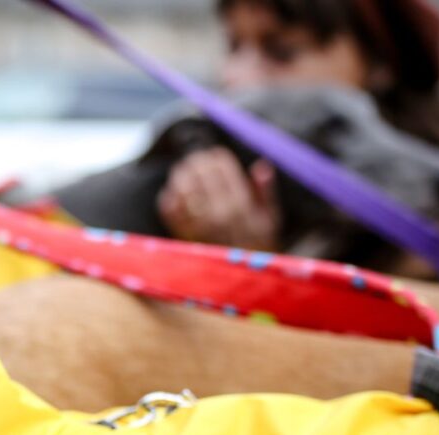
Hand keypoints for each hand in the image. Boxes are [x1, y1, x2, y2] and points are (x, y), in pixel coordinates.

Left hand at [158, 147, 280, 251]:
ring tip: (182, 170)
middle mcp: (219, 214)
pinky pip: (170, 211)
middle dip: (197, 163)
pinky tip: (172, 191)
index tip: (215, 154)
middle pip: (202, 177)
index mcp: (242, 206)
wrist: (241, 277)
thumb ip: (265, 191)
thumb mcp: (270, 217)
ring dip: (181, 176)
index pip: (224, 171)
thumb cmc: (258, 244)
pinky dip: (168, 197)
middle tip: (195, 158)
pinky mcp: (184, 236)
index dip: (217, 158)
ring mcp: (199, 225)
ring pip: (184, 190)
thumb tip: (260, 165)